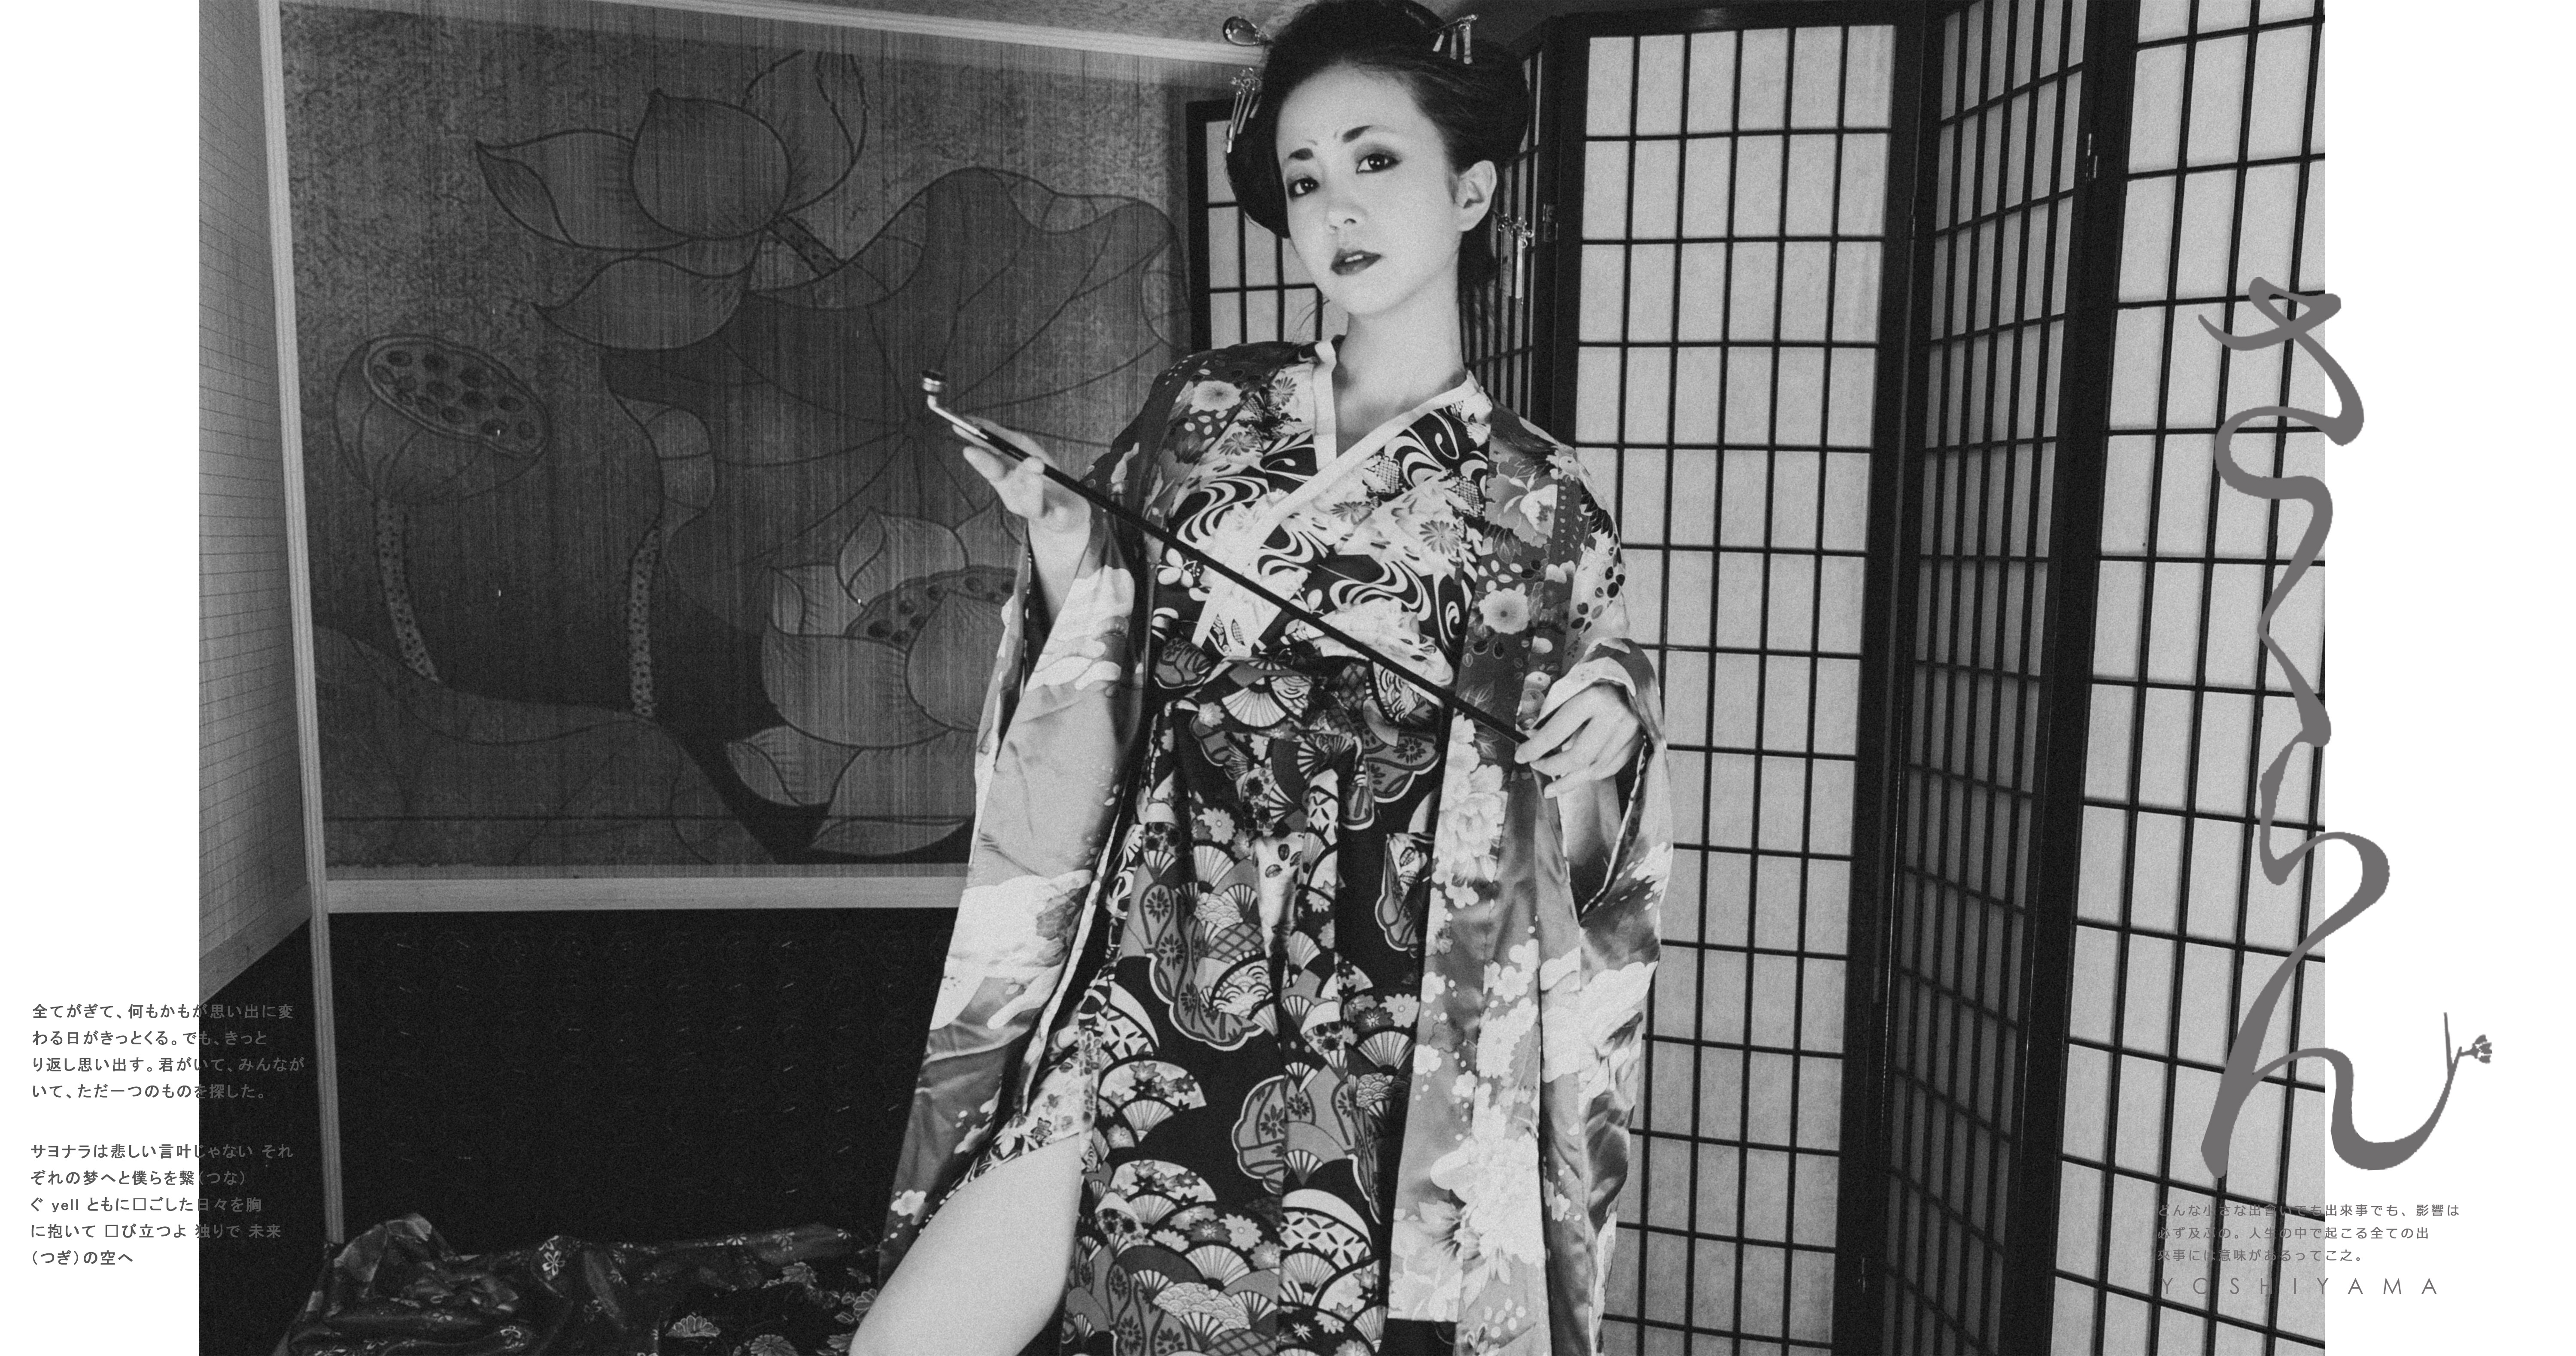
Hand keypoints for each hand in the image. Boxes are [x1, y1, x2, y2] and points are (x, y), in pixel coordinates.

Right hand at [954, 416, 1090, 541]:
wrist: (1066, 509)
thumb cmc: (1038, 474)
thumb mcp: (1020, 450)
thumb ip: (999, 437)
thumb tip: (971, 420)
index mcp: (1006, 480)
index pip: (991, 468)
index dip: (981, 460)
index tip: (969, 449)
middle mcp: (1018, 497)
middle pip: (1010, 487)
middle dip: (1010, 474)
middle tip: (1007, 454)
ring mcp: (1038, 510)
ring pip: (1031, 504)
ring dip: (1033, 489)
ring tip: (1037, 467)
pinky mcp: (1059, 519)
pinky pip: (1058, 519)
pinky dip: (1059, 515)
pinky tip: (1061, 511)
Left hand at [1514, 683, 1642, 795]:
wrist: (1635, 673)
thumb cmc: (1598, 676)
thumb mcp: (1572, 686)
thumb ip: (1554, 712)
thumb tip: (1533, 737)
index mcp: (1594, 699)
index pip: (1556, 732)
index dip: (1535, 748)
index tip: (1521, 755)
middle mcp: (1613, 718)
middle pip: (1578, 757)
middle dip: (1552, 767)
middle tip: (1537, 766)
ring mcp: (1629, 733)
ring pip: (1595, 769)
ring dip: (1570, 781)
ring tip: (1551, 788)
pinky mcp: (1637, 742)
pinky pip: (1610, 768)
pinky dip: (1590, 775)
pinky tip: (1576, 777)